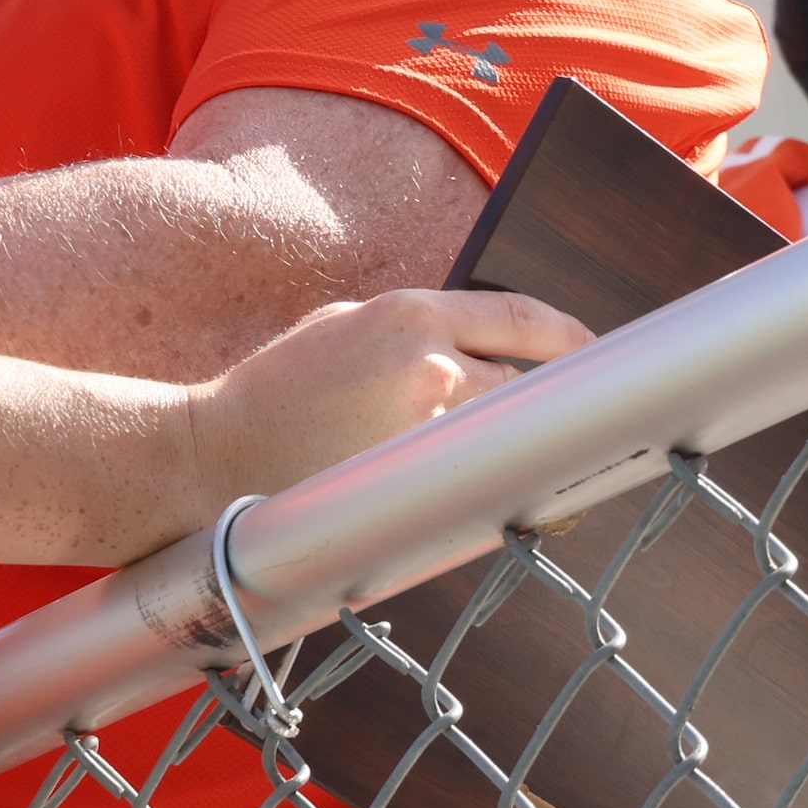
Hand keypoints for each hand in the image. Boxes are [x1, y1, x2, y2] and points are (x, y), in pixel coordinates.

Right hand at [193, 288, 590, 505]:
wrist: (215, 455)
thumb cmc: (275, 390)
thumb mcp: (342, 326)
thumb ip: (416, 328)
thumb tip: (486, 344)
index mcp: (408, 315)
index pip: (521, 319)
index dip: (569, 337)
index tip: (592, 351)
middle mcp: (429, 367)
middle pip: (530, 384)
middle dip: (546, 402)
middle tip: (569, 417)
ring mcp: (426, 432)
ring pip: (506, 439)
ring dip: (510, 448)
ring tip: (497, 459)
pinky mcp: (417, 486)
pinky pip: (473, 482)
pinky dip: (478, 485)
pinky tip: (459, 491)